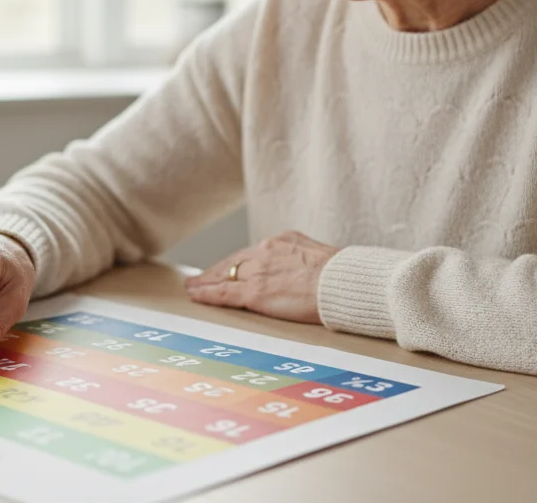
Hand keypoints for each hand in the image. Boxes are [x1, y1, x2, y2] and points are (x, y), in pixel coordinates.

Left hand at [184, 231, 335, 323]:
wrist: (344, 283)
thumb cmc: (341, 275)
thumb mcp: (319, 257)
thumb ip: (303, 261)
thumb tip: (304, 271)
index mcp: (283, 241)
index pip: (251, 253)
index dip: (236, 262)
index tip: (226, 268)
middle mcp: (266, 250)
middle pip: (233, 261)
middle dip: (215, 271)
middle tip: (199, 279)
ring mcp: (259, 271)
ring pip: (224, 274)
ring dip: (206, 282)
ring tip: (192, 288)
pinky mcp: (255, 291)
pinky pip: (224, 292)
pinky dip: (207, 294)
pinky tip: (196, 296)